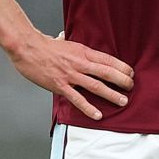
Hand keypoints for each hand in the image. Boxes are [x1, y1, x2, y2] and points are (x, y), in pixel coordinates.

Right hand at [9, 31, 133, 120]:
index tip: (130, 73)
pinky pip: (77, 98)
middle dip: (122, 80)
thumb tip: (72, 44)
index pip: (107, 59)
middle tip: (131, 87)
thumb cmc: (44, 46)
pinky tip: (97, 114)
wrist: (27, 48)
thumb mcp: (65, 43)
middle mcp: (80, 63)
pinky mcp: (60, 86)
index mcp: (83, 52)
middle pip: (106, 72)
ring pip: (96, 86)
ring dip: (111, 94)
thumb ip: (73, 47)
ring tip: (123, 101)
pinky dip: (88, 107)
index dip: (121, 67)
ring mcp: (71, 75)